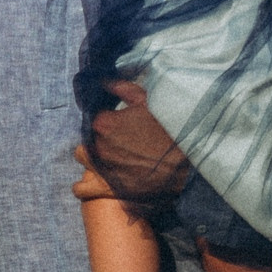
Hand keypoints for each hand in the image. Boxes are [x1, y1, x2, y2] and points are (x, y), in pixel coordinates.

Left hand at [82, 79, 191, 201]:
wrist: (190, 160)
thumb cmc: (169, 127)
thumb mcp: (148, 100)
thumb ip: (122, 88)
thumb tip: (104, 81)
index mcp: (103, 124)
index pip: (92, 118)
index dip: (104, 119)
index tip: (117, 122)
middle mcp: (98, 147)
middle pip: (87, 139)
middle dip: (99, 138)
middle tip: (119, 140)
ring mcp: (102, 169)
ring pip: (83, 160)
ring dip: (91, 158)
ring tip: (109, 158)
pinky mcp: (108, 188)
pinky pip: (82, 189)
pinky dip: (85, 186)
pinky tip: (94, 182)